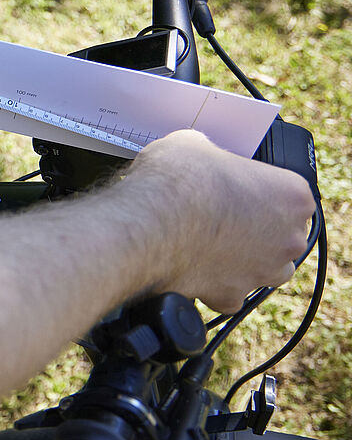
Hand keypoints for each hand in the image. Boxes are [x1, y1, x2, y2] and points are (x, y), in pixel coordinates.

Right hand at [124, 130, 314, 312]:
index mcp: (291, 194)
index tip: (236, 189)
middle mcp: (288, 237)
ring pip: (264, 269)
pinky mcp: (232, 295)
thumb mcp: (192, 144)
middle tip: (220, 217)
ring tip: (209, 245)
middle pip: (282, 234)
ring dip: (244, 260)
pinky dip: (214, 285)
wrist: (148, 223)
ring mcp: (263, 270)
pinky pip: (229, 293)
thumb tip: (198, 159)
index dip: (258, 190)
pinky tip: (192, 267)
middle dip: (256, 229)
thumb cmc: (176, 180)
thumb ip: (209, 154)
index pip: (288, 193)